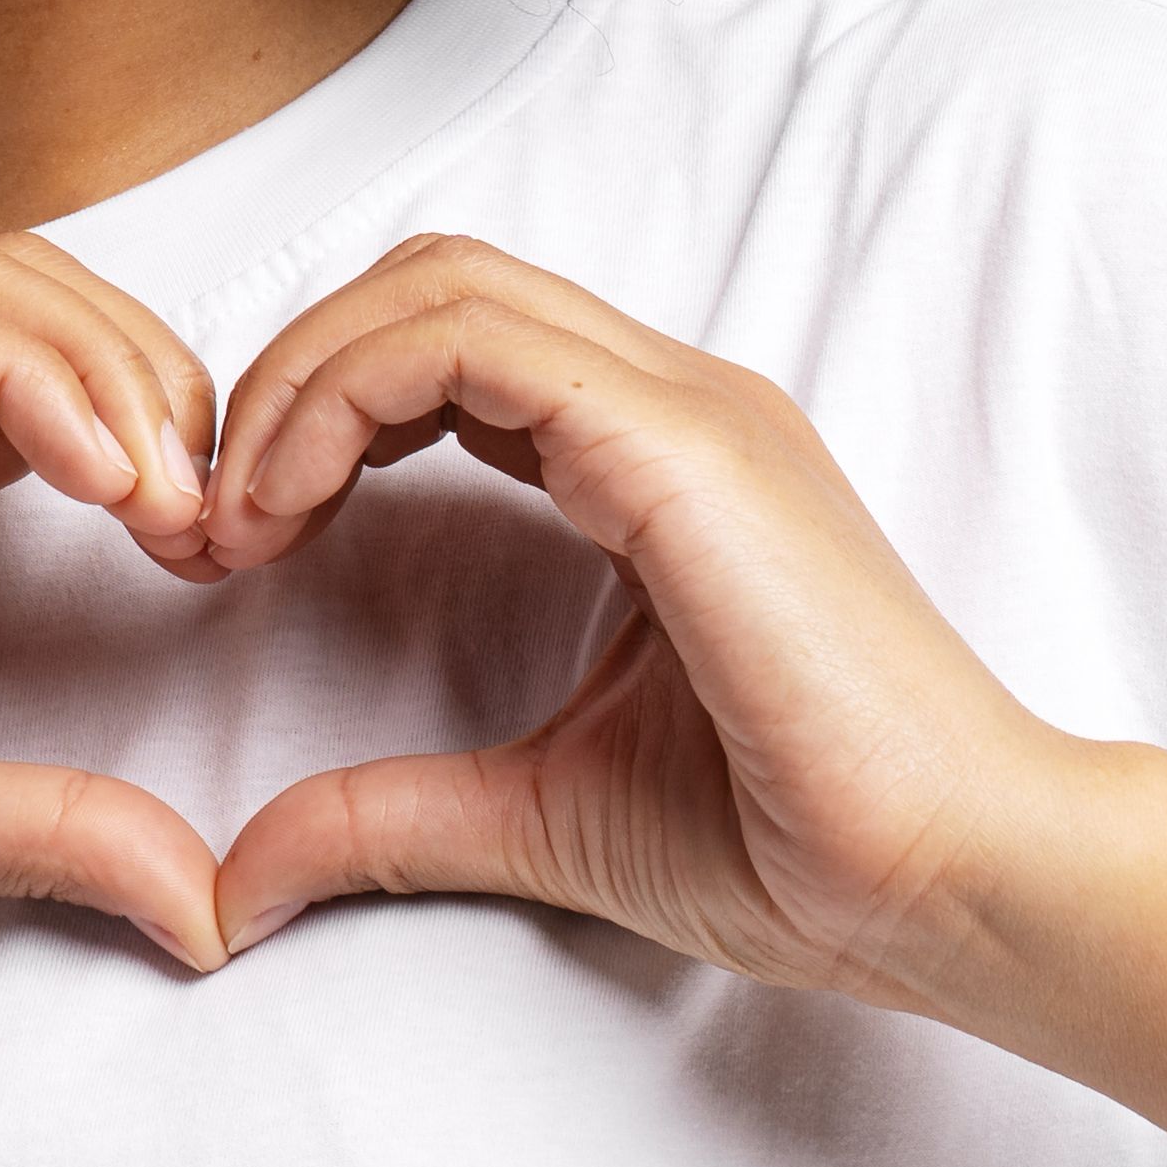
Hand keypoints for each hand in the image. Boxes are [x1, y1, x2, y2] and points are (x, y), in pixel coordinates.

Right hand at [0, 231, 241, 1003]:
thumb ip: (52, 830)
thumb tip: (209, 904)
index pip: (36, 373)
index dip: (151, 423)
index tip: (220, 546)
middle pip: (19, 293)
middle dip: (146, 370)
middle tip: (216, 502)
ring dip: (97, 360)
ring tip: (167, 483)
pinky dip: (18, 371)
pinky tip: (97, 469)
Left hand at [197, 238, 1093, 1007]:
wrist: (957, 882)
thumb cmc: (801, 848)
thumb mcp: (541, 818)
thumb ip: (391, 819)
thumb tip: (240, 877)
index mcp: (653, 460)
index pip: (448, 344)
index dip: (314, 410)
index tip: (236, 542)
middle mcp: (673, 405)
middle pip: (427, 283)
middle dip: (285, 374)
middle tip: (209, 519)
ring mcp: (689, 411)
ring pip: (439, 285)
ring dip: (298, 378)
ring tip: (236, 516)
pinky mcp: (687, 449)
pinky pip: (477, 345)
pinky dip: (346, 394)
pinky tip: (290, 510)